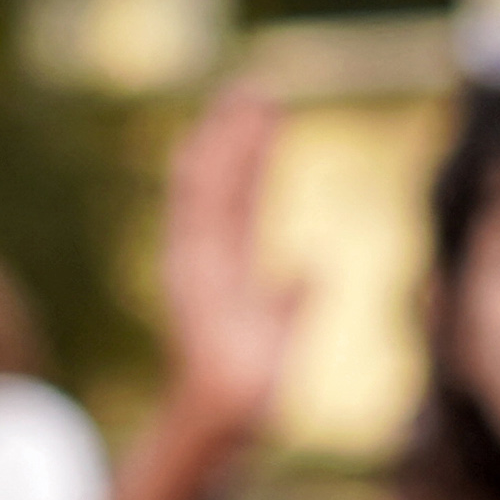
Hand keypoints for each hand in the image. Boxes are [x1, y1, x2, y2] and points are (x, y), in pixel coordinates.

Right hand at [153, 85, 304, 433]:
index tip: (269, 113)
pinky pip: (195, 211)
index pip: (241, 198)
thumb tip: (311, 269)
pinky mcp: (188, 268)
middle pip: (221, 181)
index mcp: (228, 267)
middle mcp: (207, 257)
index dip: (253, 155)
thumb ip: (294, 299)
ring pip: (207, 185)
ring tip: (244, 96)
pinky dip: (203, 173)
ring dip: (225, 140)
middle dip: (235, 134)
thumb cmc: (251, 383)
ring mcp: (194, 260)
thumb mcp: (282, 332)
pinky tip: (206, 139)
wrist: (229, 414)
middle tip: (255, 85)